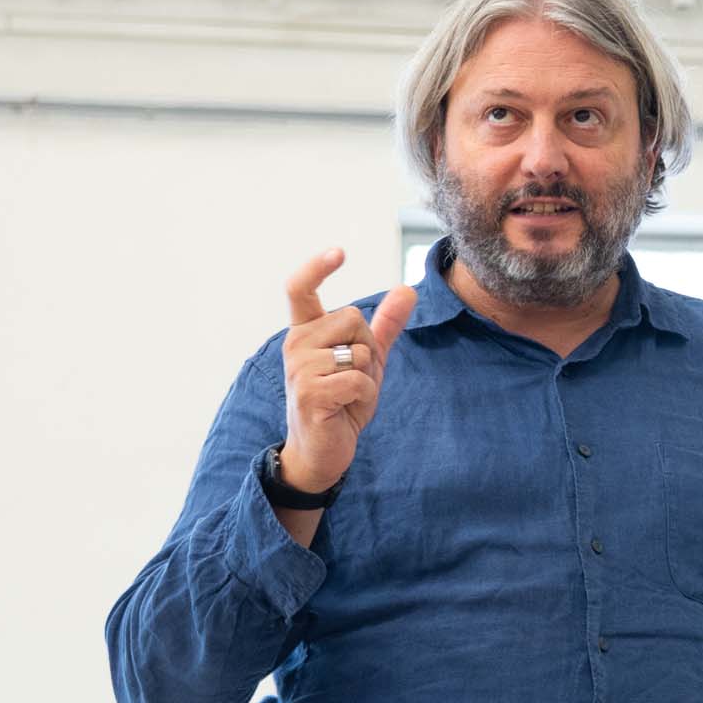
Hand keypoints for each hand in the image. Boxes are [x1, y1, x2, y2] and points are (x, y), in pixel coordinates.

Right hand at [279, 248, 417, 493]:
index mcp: (305, 332)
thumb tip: (407, 289)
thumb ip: (384, 325)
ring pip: (357, 351)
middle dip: (366, 348)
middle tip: (351, 376)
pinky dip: (364, 396)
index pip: (299, 289)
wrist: (323, 450)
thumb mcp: (367, 359)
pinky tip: (347, 408)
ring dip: (366, 377)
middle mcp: (295, 345)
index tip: (339, 252)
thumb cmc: (342, 401)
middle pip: (352, 318)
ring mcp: (299, 369)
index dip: (317, 267)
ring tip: (347, 396)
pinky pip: (358, 379)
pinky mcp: (310, 393)